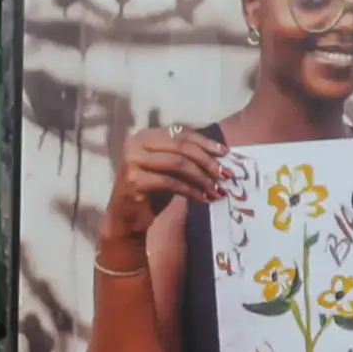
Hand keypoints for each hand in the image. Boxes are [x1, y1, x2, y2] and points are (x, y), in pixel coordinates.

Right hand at [106, 126, 226, 257]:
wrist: (126, 219)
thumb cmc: (151, 192)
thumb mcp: (169, 169)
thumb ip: (186, 157)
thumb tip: (221, 155)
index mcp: (144, 135)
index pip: (180, 132)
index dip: (205, 142)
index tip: (226, 153)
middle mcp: (135, 143)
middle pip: (180, 146)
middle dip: (206, 160)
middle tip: (225, 174)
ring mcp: (132, 161)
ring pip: (177, 163)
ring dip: (202, 177)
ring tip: (217, 189)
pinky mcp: (134, 180)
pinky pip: (170, 182)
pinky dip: (191, 190)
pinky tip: (203, 199)